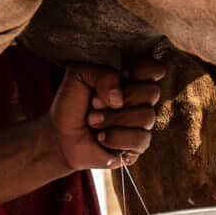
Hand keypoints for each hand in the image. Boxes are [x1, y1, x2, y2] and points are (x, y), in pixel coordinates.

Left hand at [47, 58, 165, 170]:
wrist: (60, 137)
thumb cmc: (71, 106)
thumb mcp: (79, 76)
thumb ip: (102, 74)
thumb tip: (119, 98)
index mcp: (130, 79)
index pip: (155, 69)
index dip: (141, 71)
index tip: (121, 76)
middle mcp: (140, 100)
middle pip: (153, 91)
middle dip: (122, 97)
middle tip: (95, 103)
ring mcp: (141, 124)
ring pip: (147, 116)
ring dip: (114, 119)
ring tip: (93, 122)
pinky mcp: (138, 146)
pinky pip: (141, 138)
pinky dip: (116, 137)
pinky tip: (102, 138)